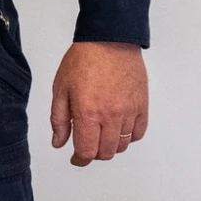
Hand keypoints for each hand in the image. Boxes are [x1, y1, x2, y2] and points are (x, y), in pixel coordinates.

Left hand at [50, 41, 148, 166]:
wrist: (109, 41)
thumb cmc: (83, 60)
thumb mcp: (60, 88)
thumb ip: (59, 119)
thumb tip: (59, 143)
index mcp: (87, 112)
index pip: (86, 151)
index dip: (79, 160)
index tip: (75, 159)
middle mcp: (110, 116)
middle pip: (105, 152)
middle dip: (93, 154)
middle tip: (86, 146)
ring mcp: (129, 112)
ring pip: (122, 145)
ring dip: (110, 146)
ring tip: (100, 136)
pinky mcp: (142, 106)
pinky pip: (138, 133)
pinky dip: (128, 137)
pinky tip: (118, 129)